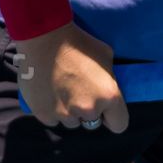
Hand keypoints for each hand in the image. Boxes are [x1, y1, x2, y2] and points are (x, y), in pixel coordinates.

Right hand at [13, 22, 129, 131]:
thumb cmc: (79, 43)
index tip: (107, 111)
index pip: (119, 124)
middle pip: (92, 123)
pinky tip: (49, 93)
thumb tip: (107, 89)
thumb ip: (109, 79)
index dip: (113, 117)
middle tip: (80, 93)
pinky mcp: (43, 114)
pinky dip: (52, 111)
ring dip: (70, 112)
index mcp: (109, 96)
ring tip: (63, 91)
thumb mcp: (106, 56)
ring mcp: (64, 114)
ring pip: (71, 122)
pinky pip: (52, 120)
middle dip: (89, 112)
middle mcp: (88, 110)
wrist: (44, 38)